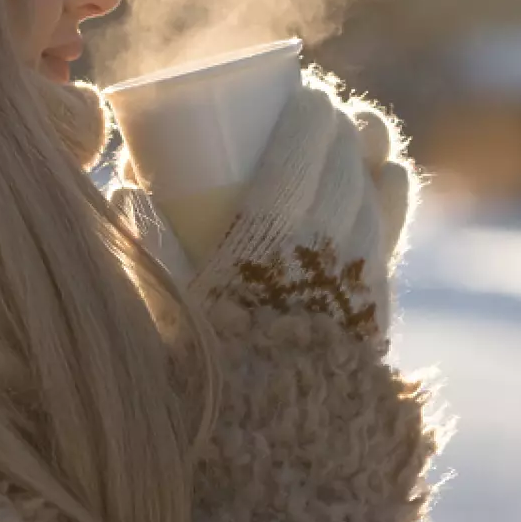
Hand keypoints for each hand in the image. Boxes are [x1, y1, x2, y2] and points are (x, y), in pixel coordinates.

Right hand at [114, 72, 417, 328]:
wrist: (275, 430)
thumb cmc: (210, 358)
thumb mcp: (169, 296)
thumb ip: (146, 240)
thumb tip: (126, 186)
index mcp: (278, 224)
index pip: (307, 139)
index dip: (311, 106)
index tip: (302, 91)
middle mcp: (331, 234)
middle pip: (346, 152)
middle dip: (337, 120)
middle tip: (317, 108)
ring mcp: (363, 262)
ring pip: (378, 181)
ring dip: (368, 148)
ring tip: (355, 134)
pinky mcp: (379, 293)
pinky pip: (395, 222)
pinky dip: (390, 190)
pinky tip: (386, 178)